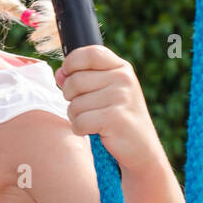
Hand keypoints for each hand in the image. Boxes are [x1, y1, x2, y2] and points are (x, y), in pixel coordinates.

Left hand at [54, 45, 164, 172]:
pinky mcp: (115, 118)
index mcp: (122, 68)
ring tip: (94, 121)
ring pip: (75, 104)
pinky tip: (95, 131)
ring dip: (77, 116)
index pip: (89, 53)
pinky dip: (81, 129)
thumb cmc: (119, 118)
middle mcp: (123, 79)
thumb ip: (83, 79)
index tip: (68, 74)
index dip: (72, 62)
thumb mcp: (106, 92)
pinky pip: (80, 121)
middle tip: (86, 108)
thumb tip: (59, 73)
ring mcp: (121, 97)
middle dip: (70, 97)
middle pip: (74, 81)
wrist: (142, 149)